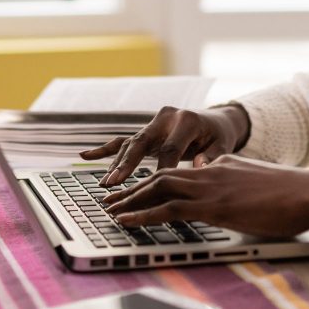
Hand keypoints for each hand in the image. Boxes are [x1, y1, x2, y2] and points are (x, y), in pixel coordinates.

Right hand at [79, 104, 249, 186]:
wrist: (215, 120)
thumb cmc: (219, 137)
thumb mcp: (223, 145)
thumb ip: (212, 157)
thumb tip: (200, 167)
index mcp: (186, 121)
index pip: (171, 148)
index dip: (163, 170)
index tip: (154, 190)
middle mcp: (165, 118)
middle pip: (142, 142)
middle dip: (127, 164)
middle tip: (114, 182)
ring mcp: (152, 123)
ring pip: (130, 143)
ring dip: (116, 164)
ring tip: (106, 184)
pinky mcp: (146, 130)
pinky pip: (122, 140)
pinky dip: (104, 149)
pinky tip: (85, 156)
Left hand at [101, 155, 308, 237]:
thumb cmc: (293, 196)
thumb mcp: (259, 188)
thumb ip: (240, 191)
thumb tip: (233, 203)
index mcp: (222, 165)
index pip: (181, 173)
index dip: (155, 182)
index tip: (139, 192)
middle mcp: (210, 171)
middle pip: (161, 176)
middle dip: (132, 188)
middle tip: (111, 198)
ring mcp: (210, 187)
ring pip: (157, 188)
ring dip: (129, 200)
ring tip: (109, 210)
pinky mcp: (212, 206)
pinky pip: (167, 208)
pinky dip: (141, 214)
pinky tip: (126, 221)